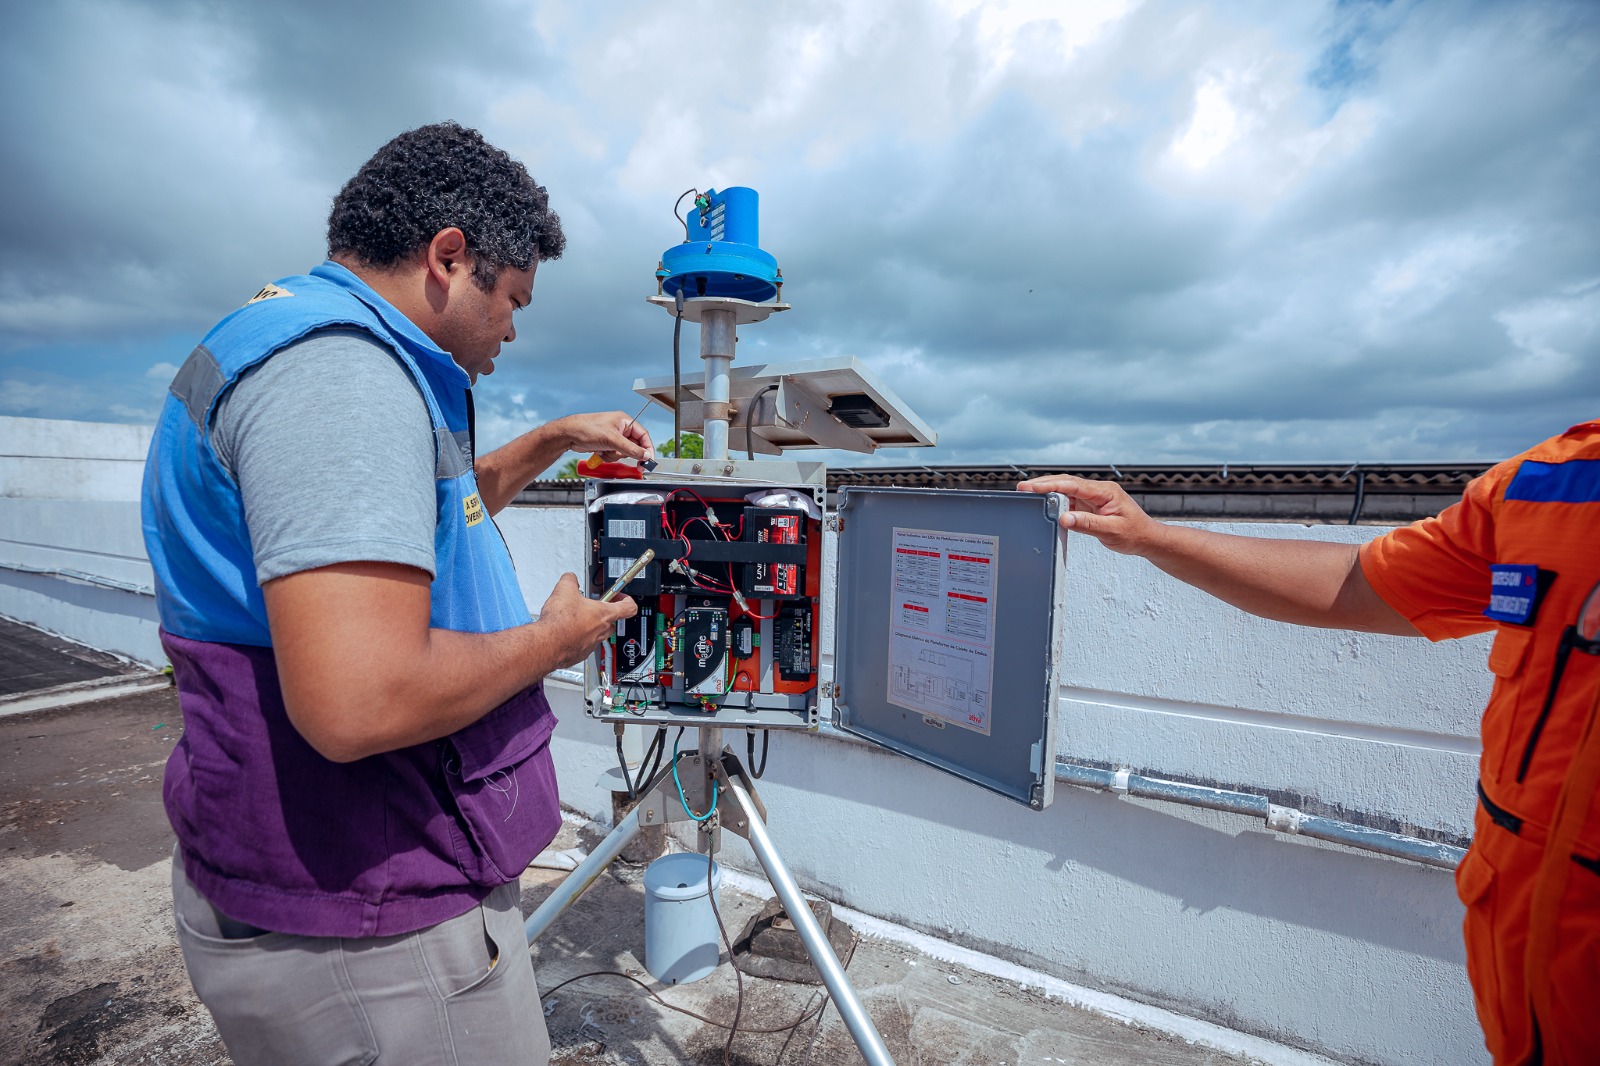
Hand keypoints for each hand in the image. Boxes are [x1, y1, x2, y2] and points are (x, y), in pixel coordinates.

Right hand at [533, 573, 636, 668]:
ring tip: (574, 618)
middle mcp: (601, 631)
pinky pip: (583, 644)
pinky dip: (576, 638)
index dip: (627, 599)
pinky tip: (565, 631)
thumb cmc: (560, 622)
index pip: (629, 607)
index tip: (620, 596)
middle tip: (591, 606)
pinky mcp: (579, 654)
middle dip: (603, 613)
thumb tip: (570, 578)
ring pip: (596, 634)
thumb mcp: (564, 589)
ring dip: (589, 626)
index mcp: (604, 614)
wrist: (547, 644)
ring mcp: (591, 644)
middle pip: (611, 621)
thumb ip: (571, 580)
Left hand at [551, 412, 653, 462]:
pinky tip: (599, 452)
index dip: (647, 448)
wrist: (568, 435)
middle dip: (626, 453)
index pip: (643, 435)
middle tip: (630, 461)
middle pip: (633, 446)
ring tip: (604, 450)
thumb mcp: (612, 440)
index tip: (648, 459)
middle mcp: (620, 428)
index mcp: (624, 421)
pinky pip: (613, 455)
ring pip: (623, 453)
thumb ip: (631, 449)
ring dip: (614, 455)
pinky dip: (607, 456)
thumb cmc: (587, 429)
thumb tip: (645, 455)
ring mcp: (612, 437)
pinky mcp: (605, 445)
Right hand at [1016, 475, 1163, 556]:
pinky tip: (1045, 505)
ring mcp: (1094, 497)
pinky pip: (1071, 499)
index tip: (1032, 487)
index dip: (1050, 485)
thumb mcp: (1112, 531)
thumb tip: (1064, 518)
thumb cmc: (1135, 534)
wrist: (1147, 538)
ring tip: (1028, 495)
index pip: (1073, 485)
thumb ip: (1088, 524)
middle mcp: (1098, 490)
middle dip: (1043, 484)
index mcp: (1105, 491)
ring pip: (1067, 490)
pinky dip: (1056, 501)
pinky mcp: (1091, 505)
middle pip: (1066, 482)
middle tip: (1022, 488)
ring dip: (1048, 491)